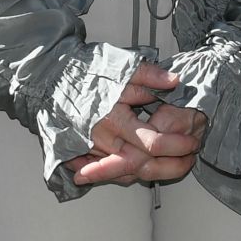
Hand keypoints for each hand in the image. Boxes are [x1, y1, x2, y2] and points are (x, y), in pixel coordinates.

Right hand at [65, 63, 205, 186]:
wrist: (48, 76)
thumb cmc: (82, 71)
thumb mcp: (119, 67)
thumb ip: (148, 75)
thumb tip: (175, 82)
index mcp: (113, 118)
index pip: (153, 142)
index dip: (177, 144)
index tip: (192, 140)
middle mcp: (102, 139)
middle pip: (143, 165)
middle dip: (172, 166)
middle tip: (190, 158)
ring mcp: (91, 148)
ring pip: (127, 172)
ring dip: (154, 172)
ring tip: (175, 165)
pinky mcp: (83, 152)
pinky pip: (109, 172)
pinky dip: (129, 174)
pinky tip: (144, 168)